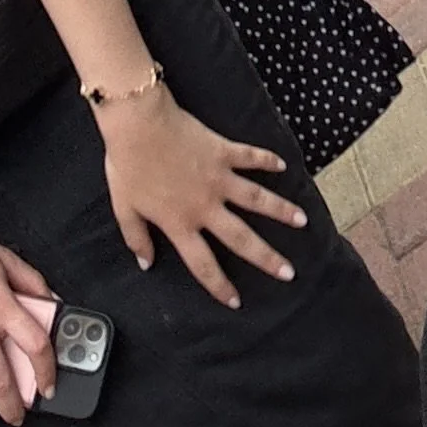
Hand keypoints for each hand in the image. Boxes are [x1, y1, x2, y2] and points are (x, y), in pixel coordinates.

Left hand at [97, 81, 305, 309]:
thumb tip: (145, 263)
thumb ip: (137, 238)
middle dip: (267, 258)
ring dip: (280, 211)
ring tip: (302, 221)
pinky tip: (282, 165)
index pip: (203, 264)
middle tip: (288, 272)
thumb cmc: (128, 165)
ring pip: (257, 200)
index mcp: (180, 223)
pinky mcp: (223, 151)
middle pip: (242, 239)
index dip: (219, 286)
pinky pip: (250, 157)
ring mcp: (218, 178)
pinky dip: (267, 161)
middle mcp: (205, 206)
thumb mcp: (124, 208)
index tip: (236, 301)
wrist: (139, 124)